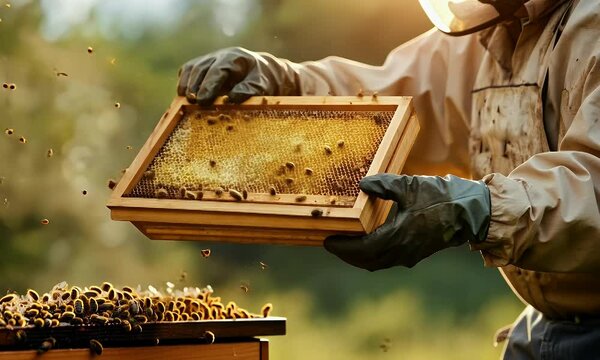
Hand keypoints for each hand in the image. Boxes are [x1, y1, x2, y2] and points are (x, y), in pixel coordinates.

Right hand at [177, 47, 301, 105]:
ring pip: (192, 67)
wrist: (264, 72)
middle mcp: (220, 55)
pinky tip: (184, 96)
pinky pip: (189, 70)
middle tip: (193, 103)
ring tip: (186, 101)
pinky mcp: (203, 66)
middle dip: (196, 86)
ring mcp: (210, 59)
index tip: (203, 101)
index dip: (209, 85)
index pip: (218, 69)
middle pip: (202, 67)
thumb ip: (249, 90)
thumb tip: (230, 99)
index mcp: (235, 58)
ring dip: (187, 84)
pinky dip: (184, 82)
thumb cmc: (264, 80)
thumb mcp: (263, 86)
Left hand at [324, 174, 490, 270]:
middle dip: (347, 254)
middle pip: (366, 260)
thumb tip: (362, 184)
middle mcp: (402, 252)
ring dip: (359, 256)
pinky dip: (372, 255)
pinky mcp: (416, 253)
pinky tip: (368, 244)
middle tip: (332, 244)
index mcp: (398, 237)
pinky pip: (387, 259)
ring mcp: (410, 255)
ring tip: (345, 245)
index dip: (343, 247)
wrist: (470, 212)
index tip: (327, 241)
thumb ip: (383, 185)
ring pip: (377, 262)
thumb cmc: (440, 197)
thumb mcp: (409, 185)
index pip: (362, 249)